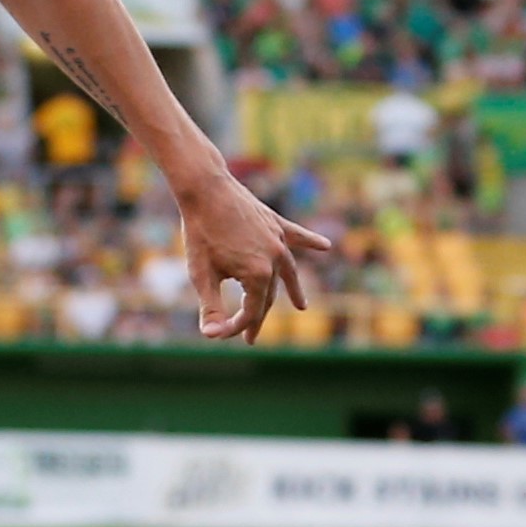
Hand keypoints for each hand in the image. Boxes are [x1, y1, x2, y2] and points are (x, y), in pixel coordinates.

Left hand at [173, 171, 335, 341]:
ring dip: (294, 290)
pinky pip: (297, 236)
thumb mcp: (201, 274)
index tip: (219, 332)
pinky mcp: (275, 223)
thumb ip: (210, 307)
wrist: (206, 189)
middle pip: (269, 296)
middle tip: (249, 337)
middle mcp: (275, 259)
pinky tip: (325, 247)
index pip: (252, 311)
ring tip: (302, 306)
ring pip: (288, 272)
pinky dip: (310, 242)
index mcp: (258, 275)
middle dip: (257, 317)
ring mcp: (278, 240)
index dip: (236, 326)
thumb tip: (212, 335)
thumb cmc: (200, 232)